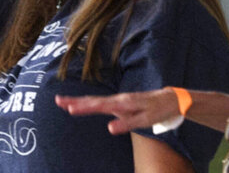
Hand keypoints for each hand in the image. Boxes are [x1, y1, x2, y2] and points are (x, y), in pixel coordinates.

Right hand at [55, 88, 179, 135]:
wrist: (171, 100)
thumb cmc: (158, 110)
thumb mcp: (146, 119)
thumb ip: (127, 124)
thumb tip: (109, 129)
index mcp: (122, 103)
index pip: (98, 105)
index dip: (83, 107)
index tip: (69, 108)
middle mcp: (118, 99)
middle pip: (93, 101)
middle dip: (74, 101)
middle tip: (57, 101)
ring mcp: (119, 99)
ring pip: (96, 100)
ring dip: (79, 101)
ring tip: (64, 102)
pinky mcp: (121, 102)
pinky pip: (102, 102)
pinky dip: (90, 102)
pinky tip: (84, 104)